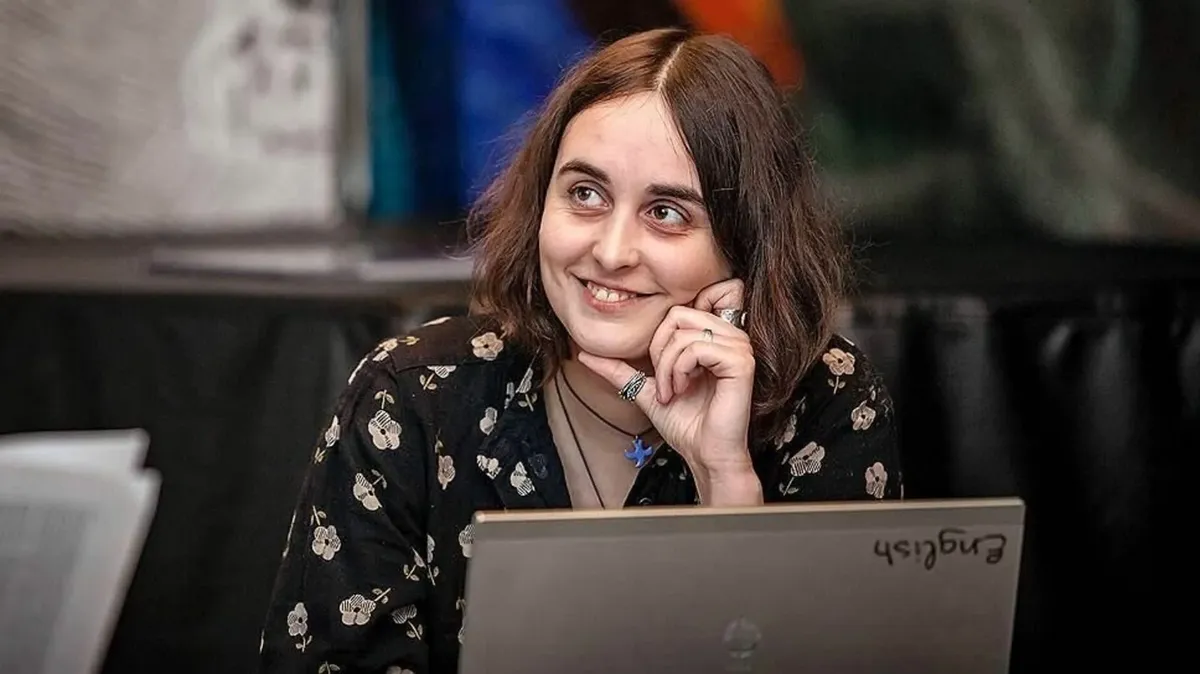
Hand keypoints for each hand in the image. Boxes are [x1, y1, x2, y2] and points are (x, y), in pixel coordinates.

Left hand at [576, 279, 762, 505]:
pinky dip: (679, 370)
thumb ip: (620, 368)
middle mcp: (730, 334)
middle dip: (659, 351)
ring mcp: (739, 346)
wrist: (704, 454)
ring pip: (683, 331)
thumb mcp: (645, 389)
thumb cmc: (686, 424)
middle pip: (677, 314)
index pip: (680, 306)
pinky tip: (683, 390)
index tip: (662, 369)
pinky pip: (697, 347)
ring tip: (672, 391)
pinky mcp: (741, 361)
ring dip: (667, 366)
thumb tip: (583, 353)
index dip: (661, 335)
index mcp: (714, 335)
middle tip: (664, 383)